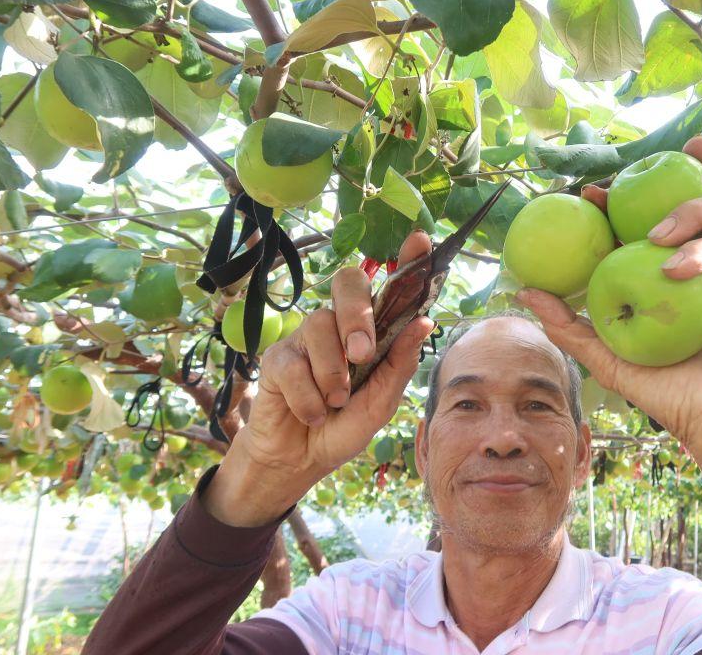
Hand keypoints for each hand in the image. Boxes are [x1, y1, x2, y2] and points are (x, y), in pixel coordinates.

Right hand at [203, 231, 435, 525]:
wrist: (300, 461)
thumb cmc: (344, 426)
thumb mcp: (381, 403)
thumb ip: (399, 364)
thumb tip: (423, 322)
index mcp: (372, 331)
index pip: (389, 286)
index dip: (405, 260)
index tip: (420, 240)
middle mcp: (340, 325)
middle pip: (347, 282)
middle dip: (356, 314)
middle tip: (362, 354)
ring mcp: (307, 337)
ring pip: (320, 326)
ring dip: (333, 373)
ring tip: (336, 402)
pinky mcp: (278, 357)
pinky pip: (295, 364)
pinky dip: (309, 397)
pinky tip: (312, 414)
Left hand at [515, 135, 701, 458]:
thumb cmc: (672, 397)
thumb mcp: (610, 359)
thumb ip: (570, 326)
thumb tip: (524, 293)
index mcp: (667, 276)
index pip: (646, 224)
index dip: (619, 203)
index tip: (588, 193)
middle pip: (695, 201)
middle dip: (671, 173)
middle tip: (626, 183)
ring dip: (687, 210)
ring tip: (654, 235)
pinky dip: (700, 251)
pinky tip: (674, 269)